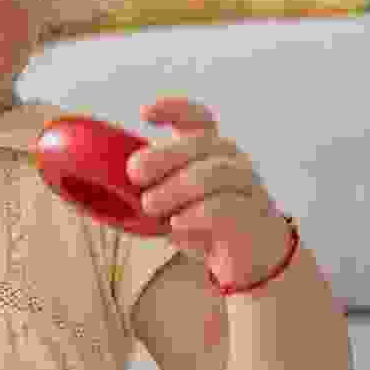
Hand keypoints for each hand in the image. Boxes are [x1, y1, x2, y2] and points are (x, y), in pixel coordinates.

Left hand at [126, 95, 291, 291]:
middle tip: (134, 175)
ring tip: (150, 205)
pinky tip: (177, 223)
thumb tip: (116, 182)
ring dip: (176, 187)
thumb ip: (151, 189)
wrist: (247, 260)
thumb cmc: (204, 225)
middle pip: (201, 142)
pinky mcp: (253, 214)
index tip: (144, 114)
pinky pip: (227, 206)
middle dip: (162, 155)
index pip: (198, 117)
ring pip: (215, 172)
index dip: (173, 109)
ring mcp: (247, 185)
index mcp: (210, 151)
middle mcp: (232, 160)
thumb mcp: (171, 204)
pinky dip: (197, 213)